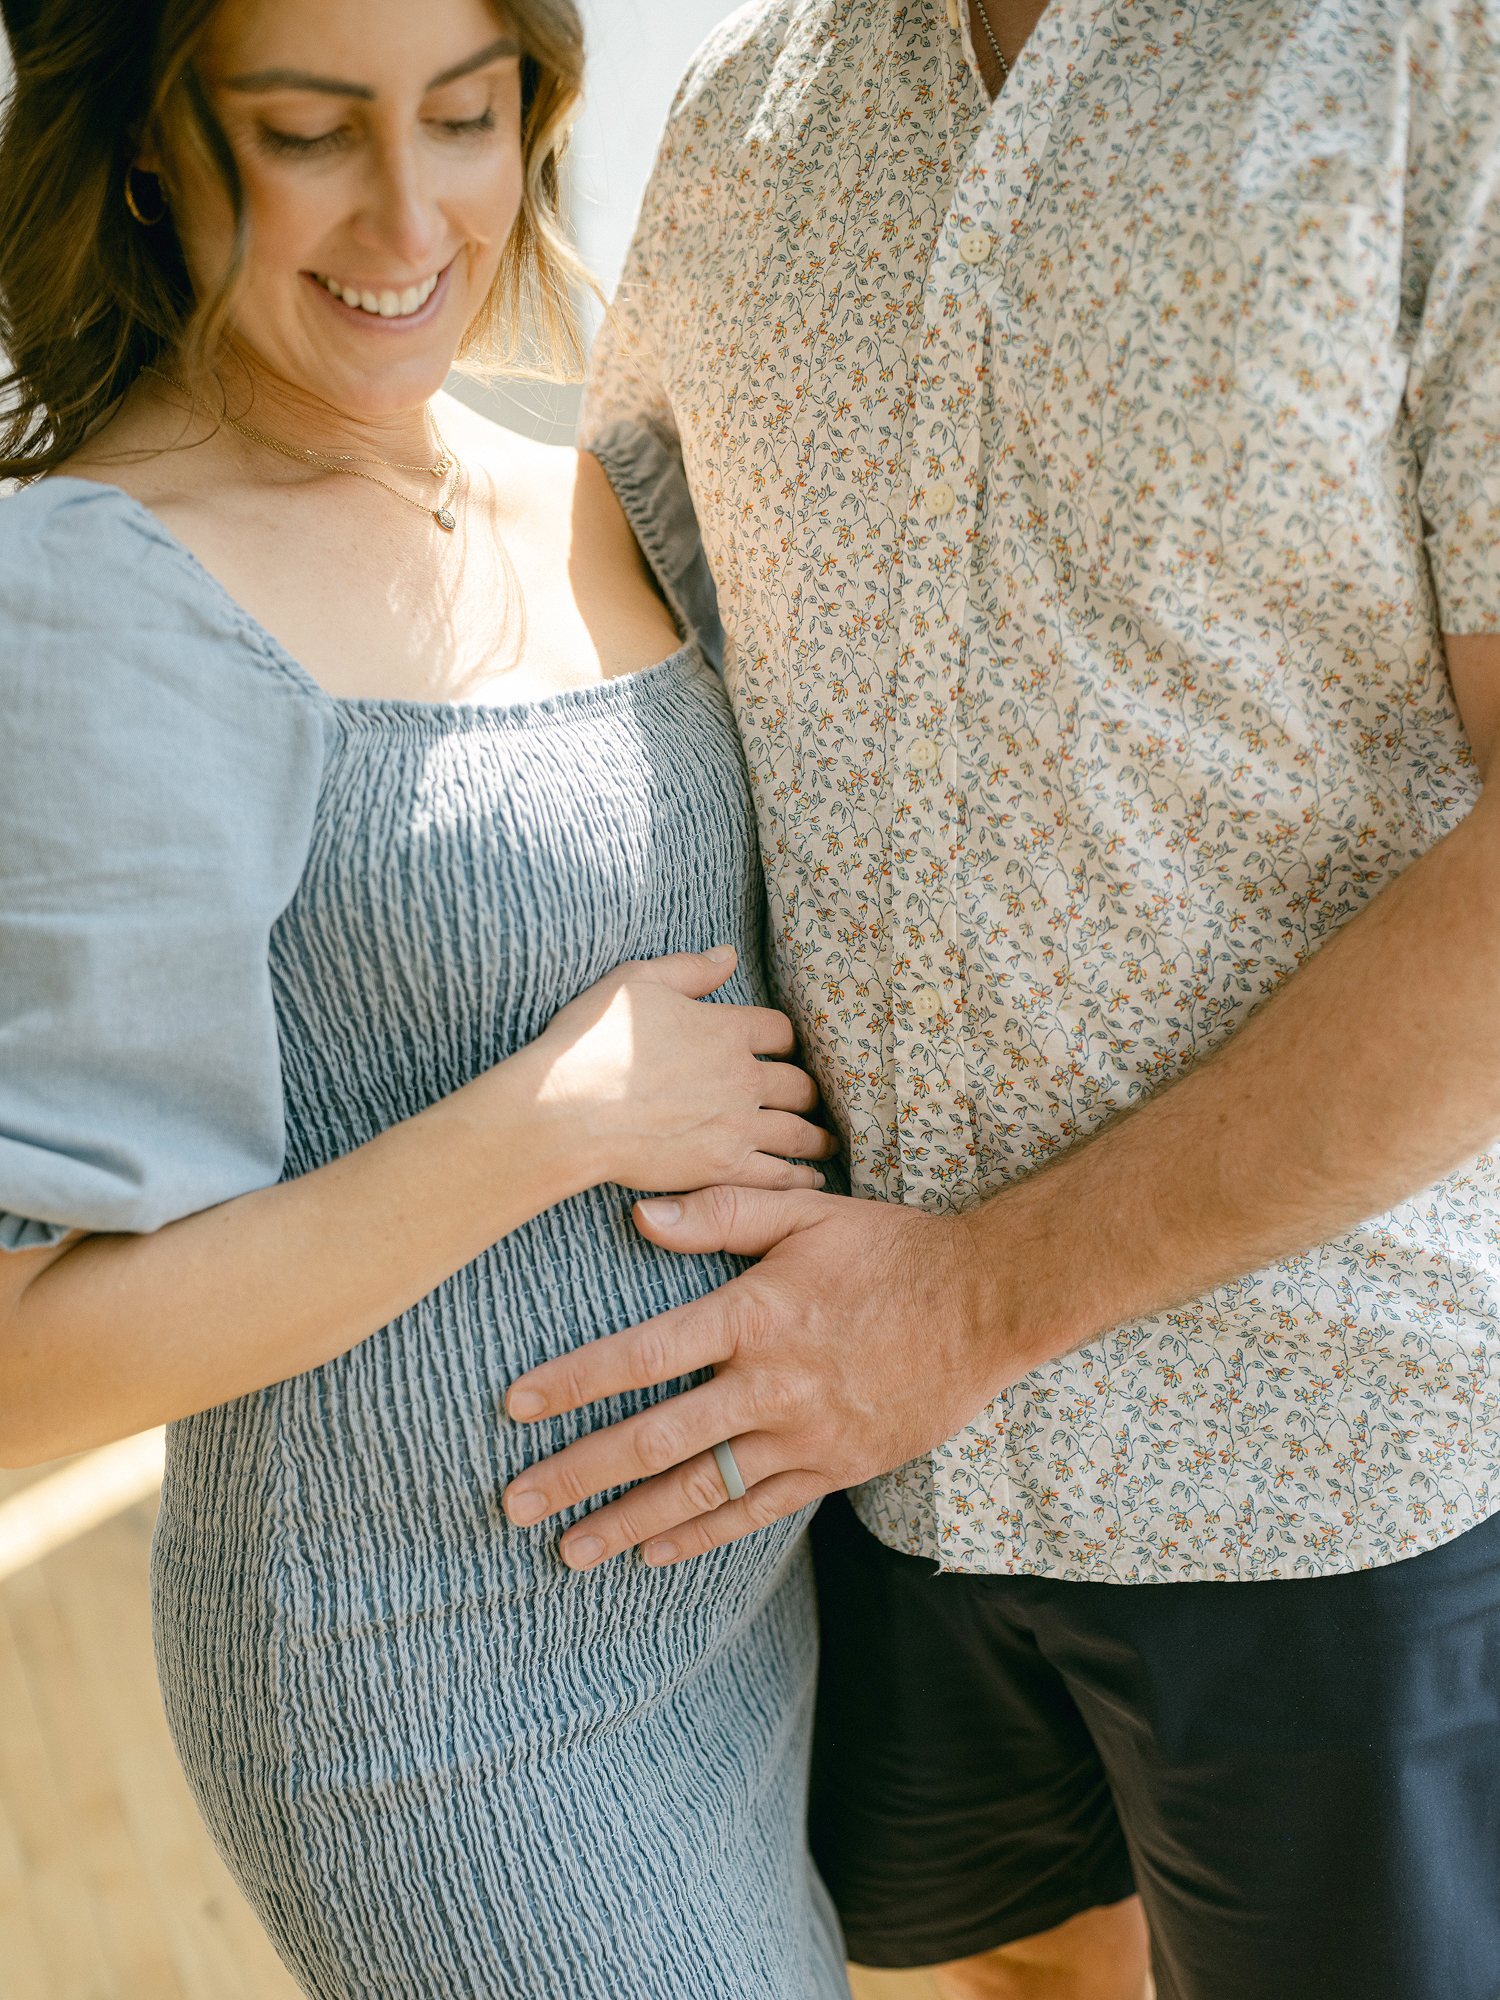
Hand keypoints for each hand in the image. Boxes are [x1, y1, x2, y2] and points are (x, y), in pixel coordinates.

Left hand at [500, 1186, 1017, 1566]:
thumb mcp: (806, 1213)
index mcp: (755, 1316)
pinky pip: (755, 1513)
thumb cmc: (890, 1250)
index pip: (642, 1355)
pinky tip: (654, 1556)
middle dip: (576, 1474)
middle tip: (513, 1503)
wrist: (988, 1306)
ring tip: (568, 1550)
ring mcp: (803, 1436)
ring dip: (627, 1524)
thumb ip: (720, 1213)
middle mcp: (770, 1385)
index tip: (514, 1405)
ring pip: (698, 1490)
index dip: (573, 1381)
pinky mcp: (833, 1469)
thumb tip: (639, 1212)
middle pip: (654, 1439)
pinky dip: (700, 1537)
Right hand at [528, 945, 837, 1194]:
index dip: (783, 1040)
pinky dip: (800, 1179)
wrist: (567, 1111)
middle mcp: (743, 1076)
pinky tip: (811, 1181)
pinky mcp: (723, 1167)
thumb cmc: (592, 1042)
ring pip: (798, 1131)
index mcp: (727, 1029)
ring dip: (817, 1137)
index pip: (779, 1031)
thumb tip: (728, 955)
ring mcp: (737, 1125)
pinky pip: (778, 1175)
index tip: (782, 1050)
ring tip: (827, 1144)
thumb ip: (689, 969)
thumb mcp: (636, 982)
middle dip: (808, 1091)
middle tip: (812, 1100)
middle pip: (798, 1083)